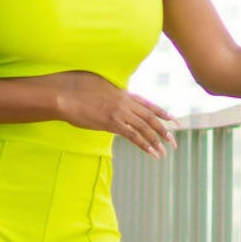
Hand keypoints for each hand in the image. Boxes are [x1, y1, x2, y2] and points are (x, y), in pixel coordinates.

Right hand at [48, 70, 176, 158]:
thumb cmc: (78, 90)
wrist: (66, 97)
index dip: (163, 114)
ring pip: (145, 128)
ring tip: (165, 152)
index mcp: (124, 93)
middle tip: (173, 142)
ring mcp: (119, 113)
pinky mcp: (111, 124)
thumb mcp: (100, 88)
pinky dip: (145, 145)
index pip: (149, 105)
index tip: (174, 121)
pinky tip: (152, 153)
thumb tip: (116, 98)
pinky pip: (133, 136)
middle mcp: (125, 102)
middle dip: (164, 131)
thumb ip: (112, 94)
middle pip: (151, 118)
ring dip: (156, 141)